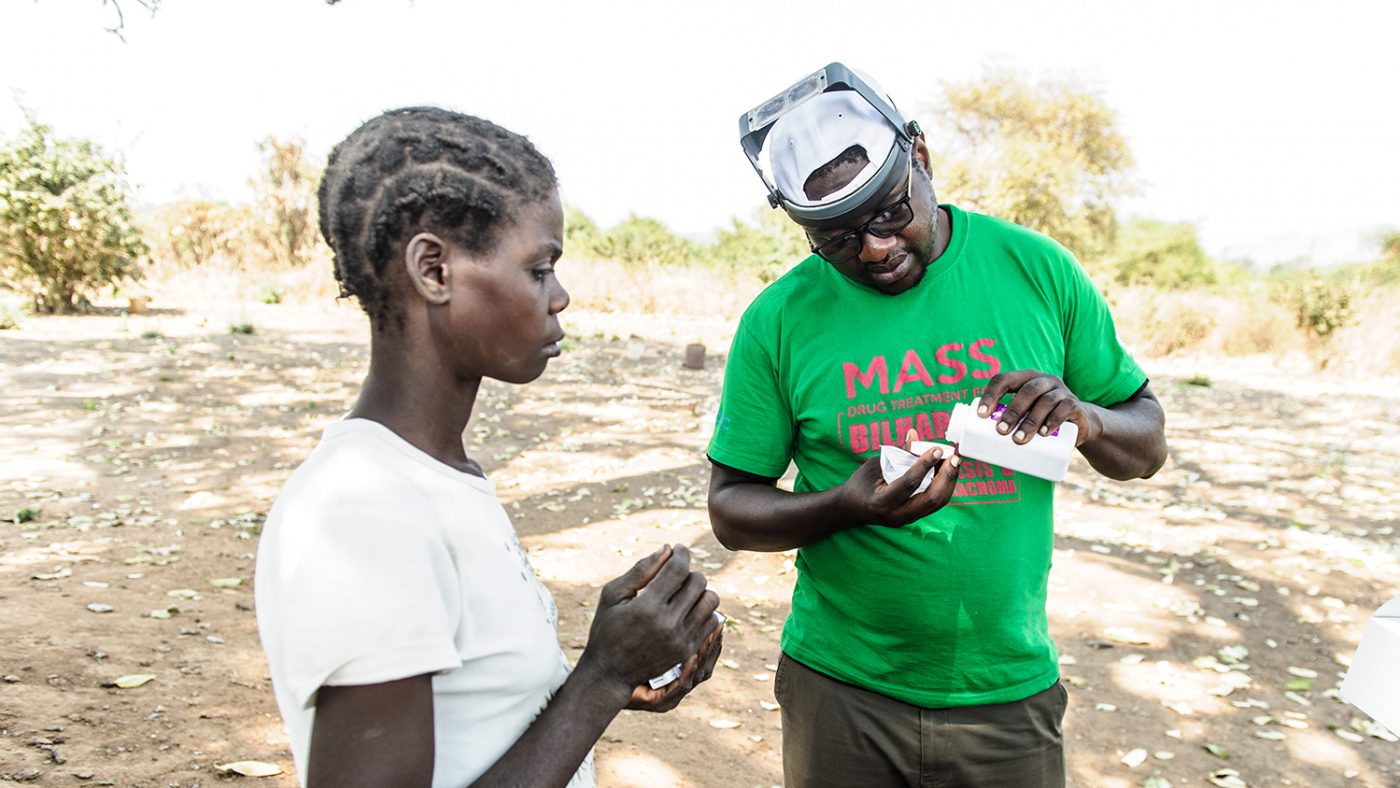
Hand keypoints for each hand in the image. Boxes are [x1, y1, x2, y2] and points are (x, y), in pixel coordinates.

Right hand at [580, 545, 721, 699]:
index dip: (681, 553)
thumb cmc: (607, 628)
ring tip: (683, 592)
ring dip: (699, 590)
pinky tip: (688, 609)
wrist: (610, 672)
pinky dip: (704, 610)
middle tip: (675, 575)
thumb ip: (640, 570)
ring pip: (710, 599)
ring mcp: (681, 639)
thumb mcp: (613, 594)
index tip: (678, 549)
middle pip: (697, 581)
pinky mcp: (688, 650)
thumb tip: (668, 549)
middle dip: (688, 572)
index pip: (678, 569)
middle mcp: (668, 623)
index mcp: (647, 606)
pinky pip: (712, 620)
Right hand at [837, 430, 959, 526]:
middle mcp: (896, 515)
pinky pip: (934, 504)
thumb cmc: (860, 483)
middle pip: (931, 499)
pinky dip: (943, 487)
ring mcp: (906, 520)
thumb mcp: (874, 465)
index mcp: (882, 502)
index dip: (925, 464)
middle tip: (954, 458)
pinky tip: (946, 472)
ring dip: (949, 482)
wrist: (851, 509)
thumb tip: (914, 434)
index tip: (937, 449)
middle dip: (947, 477)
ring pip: (937, 504)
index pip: (909, 483)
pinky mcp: (913, 518)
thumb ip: (897, 453)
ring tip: (954, 463)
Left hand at [976, 370, 1103, 446]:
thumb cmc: (1041, 418)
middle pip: (1026, 391)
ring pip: (1045, 401)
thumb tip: (972, 437)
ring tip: (1018, 440)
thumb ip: (1005, 417)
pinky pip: (1065, 408)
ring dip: (1030, 421)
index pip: (1003, 379)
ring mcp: (1062, 391)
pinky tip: (1043, 433)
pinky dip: (1052, 421)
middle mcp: (1044, 381)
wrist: (1079, 424)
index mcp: (1025, 378)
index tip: (981, 415)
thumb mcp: (1024, 412)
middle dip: (1012, 412)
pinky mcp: (1075, 406)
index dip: (991, 394)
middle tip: (1001, 432)